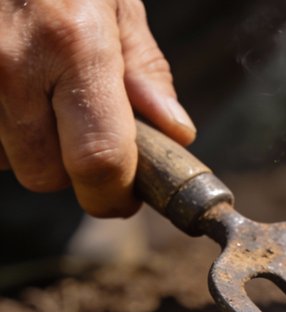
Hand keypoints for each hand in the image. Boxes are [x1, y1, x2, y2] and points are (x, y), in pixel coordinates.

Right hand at [0, 0, 193, 216]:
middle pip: (46, 175)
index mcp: (74, 46)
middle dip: (71, 168)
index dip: (114, 194)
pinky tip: (7, 84)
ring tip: (36, 89)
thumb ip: (143, 68)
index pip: (98, 160)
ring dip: (26, 144)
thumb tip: (174, 130)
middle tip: (81, 129)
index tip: (125, 198)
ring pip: (6, 161)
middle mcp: (12, 67)